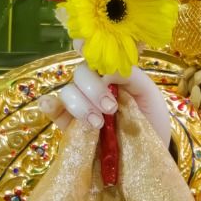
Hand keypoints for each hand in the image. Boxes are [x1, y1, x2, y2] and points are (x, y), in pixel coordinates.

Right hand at [43, 58, 172, 156]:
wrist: (151, 154)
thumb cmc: (151, 120)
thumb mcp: (149, 93)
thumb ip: (130, 76)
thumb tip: (103, 70)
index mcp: (111, 74)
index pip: (92, 54)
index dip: (85, 46)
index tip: (90, 53)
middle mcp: (92, 87)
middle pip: (80, 74)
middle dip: (93, 89)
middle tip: (111, 108)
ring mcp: (81, 107)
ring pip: (68, 93)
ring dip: (81, 105)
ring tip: (99, 125)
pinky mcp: (71, 128)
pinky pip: (55, 112)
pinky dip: (49, 106)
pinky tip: (49, 105)